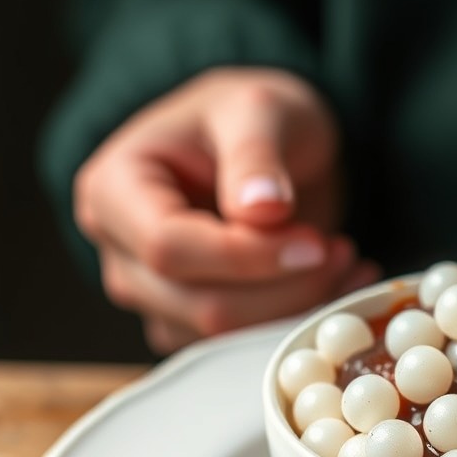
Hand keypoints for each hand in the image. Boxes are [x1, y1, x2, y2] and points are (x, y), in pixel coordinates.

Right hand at [73, 67, 379, 353]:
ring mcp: (152, 296)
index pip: (169, 249)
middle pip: (200, 305)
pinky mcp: (189, 325)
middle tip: (341, 252)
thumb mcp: (260, 109)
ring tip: (343, 259)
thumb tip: (264, 211)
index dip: (247, 257)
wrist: (265, 143)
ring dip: (298, 309)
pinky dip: (297, 323)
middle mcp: (120, 252)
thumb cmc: (251, 116)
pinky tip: (336, 283)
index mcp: (113, 191)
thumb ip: (256, 155)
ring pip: (226, 337)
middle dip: (285, 289)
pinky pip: (242, 347)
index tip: (315, 243)